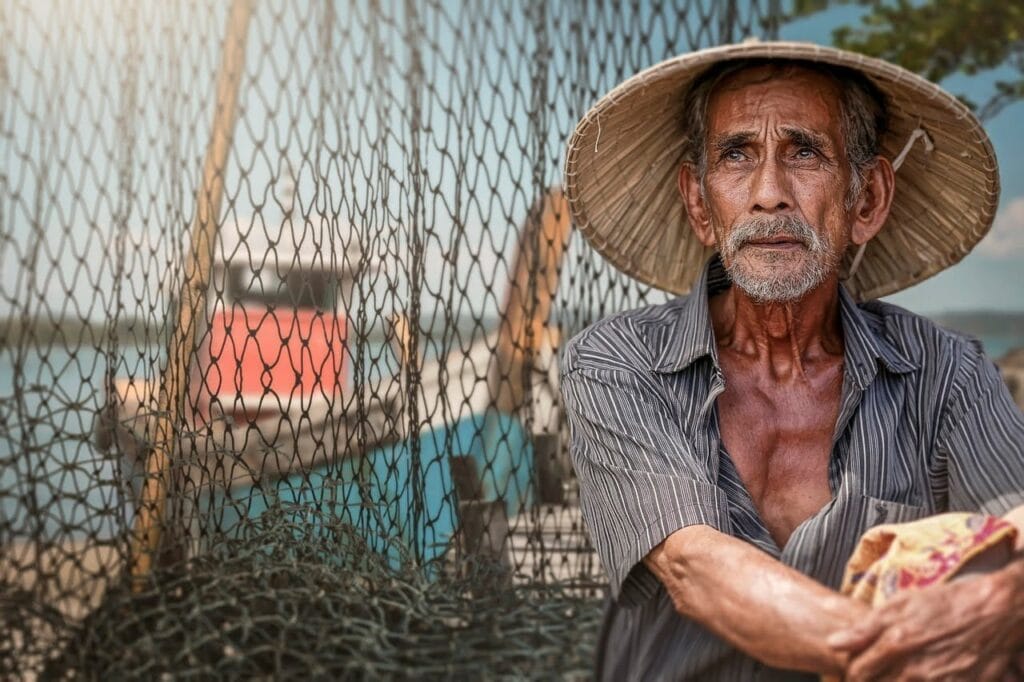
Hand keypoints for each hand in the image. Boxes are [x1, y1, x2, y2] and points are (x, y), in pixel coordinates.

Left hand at [827, 575, 1021, 680]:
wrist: (994, 613)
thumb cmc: (944, 604)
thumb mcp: (901, 605)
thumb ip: (864, 627)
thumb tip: (833, 643)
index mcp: (896, 645)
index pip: (856, 673)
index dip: (850, 671)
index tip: (851, 667)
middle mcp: (915, 671)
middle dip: (868, 680)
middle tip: (870, 671)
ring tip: (895, 672)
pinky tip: (920, 676)